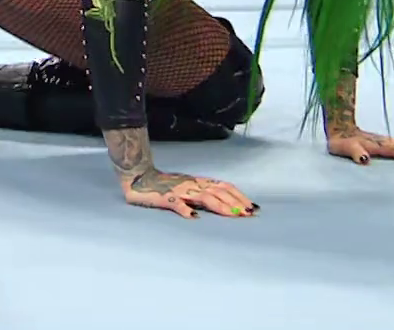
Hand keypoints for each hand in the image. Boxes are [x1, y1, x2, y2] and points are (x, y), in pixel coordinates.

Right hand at [119, 168, 257, 218]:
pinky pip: (175, 204)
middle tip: (248, 213)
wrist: (140, 177)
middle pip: (218, 191)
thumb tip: (227, 206)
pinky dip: (185, 209)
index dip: (239, 196)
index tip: (252, 207)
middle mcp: (193, 185)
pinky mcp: (165, 198)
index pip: (224, 186)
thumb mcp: (189, 187)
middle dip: (235, 202)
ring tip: (232, 214)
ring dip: (220, 205)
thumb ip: (205, 195)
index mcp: (199, 182)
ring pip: (203, 197)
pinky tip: (193, 216)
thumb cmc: (166, 185)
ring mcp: (179, 191)